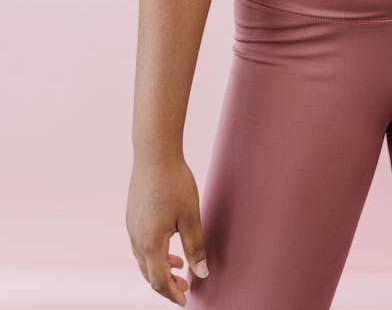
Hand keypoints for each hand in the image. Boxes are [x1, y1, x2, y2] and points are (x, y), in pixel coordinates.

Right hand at [126, 154, 208, 305]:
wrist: (154, 154)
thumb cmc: (175, 183)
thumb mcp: (191, 216)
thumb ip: (195, 247)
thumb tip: (202, 273)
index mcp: (151, 243)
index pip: (160, 281)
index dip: (172, 294)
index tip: (185, 300)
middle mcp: (136, 238)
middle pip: (149, 274)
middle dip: (166, 284)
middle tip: (185, 286)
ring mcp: (131, 227)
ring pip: (143, 260)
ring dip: (160, 267)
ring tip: (180, 264)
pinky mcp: (132, 216)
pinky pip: (140, 244)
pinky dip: (154, 253)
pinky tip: (168, 241)